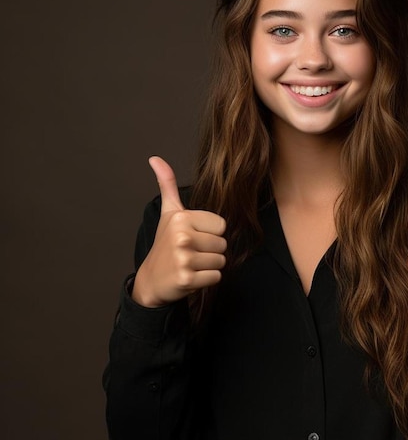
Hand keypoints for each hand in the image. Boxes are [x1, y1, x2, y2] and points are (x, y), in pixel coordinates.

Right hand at [132, 156, 226, 307]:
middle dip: (211, 251)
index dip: (210, 233)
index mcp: (181, 218)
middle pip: (223, 244)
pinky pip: (216, 277)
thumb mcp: (168, 213)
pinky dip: (207, 280)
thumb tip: (155, 158)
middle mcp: (182, 236)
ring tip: (191, 264)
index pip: (221, 225)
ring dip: (209, 266)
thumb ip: (167, 184)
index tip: (193, 237)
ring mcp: (184, 258)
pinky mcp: (187, 279)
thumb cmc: (165, 244)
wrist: (152, 280)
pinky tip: (191, 277)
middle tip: (191, 253)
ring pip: (221, 261)